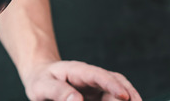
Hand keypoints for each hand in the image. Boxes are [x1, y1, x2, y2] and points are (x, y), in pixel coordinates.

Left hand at [23, 60, 140, 100]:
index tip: (124, 96)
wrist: (42, 79)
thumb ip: (57, 92)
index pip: (99, 75)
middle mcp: (93, 78)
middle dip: (128, 96)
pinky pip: (114, 100)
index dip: (112, 85)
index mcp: (79, 71)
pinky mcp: (101, 97)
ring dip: (127, 100)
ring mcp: (99, 88)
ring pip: (119, 94)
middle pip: (116, 84)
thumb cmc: (41, 81)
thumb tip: (76, 100)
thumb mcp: (42, 86)